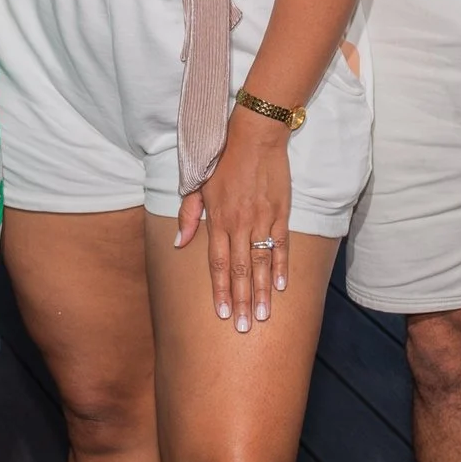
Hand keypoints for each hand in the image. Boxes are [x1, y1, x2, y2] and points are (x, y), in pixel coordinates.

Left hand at [175, 107, 292, 331]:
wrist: (254, 134)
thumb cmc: (222, 157)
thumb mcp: (198, 183)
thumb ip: (189, 214)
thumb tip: (178, 243)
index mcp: (218, 219)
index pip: (218, 264)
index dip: (220, 291)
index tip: (221, 314)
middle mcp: (239, 223)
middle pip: (240, 270)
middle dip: (241, 301)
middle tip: (242, 327)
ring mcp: (262, 219)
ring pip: (261, 262)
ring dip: (261, 292)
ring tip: (261, 316)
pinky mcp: (281, 211)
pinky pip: (281, 244)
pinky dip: (281, 266)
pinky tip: (280, 287)